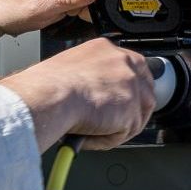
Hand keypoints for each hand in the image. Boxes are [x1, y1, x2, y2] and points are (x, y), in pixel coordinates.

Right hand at [0, 39, 154, 151]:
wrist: (48, 96)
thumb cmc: (47, 86)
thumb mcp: (69, 67)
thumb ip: (89, 76)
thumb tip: (91, 94)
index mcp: (106, 49)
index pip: (133, 67)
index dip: (128, 89)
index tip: (121, 102)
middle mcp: (123, 63)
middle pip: (143, 90)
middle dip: (131, 110)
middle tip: (111, 123)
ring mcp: (131, 86)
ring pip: (137, 115)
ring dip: (117, 127)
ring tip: (92, 131)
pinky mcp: (131, 110)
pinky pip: (124, 133)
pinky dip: (107, 139)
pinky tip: (89, 135)